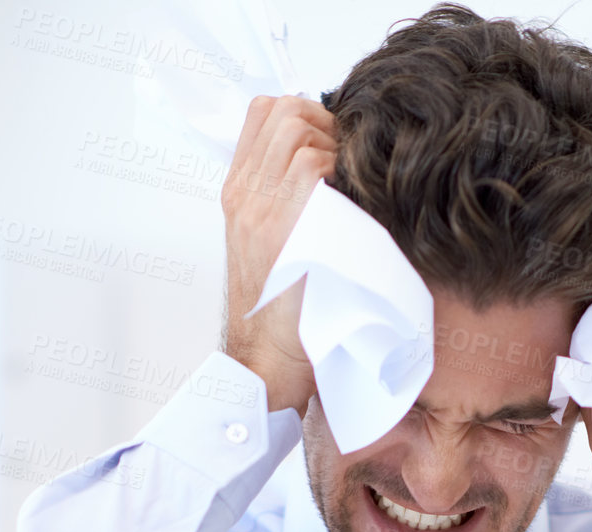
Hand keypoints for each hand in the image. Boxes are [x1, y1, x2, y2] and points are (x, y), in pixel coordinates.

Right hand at [220, 95, 336, 416]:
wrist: (267, 362)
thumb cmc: (282, 313)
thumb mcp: (275, 245)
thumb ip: (289, 200)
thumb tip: (331, 166)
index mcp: (239, 193)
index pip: (263, 112)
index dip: (304, 113)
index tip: (330, 142)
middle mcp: (244, 193)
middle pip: (284, 109)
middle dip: (325, 121)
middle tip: (346, 159)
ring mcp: (259, 206)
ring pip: (299, 129)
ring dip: (335, 146)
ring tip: (349, 185)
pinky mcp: (281, 224)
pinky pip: (314, 166)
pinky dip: (340, 172)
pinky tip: (351, 204)